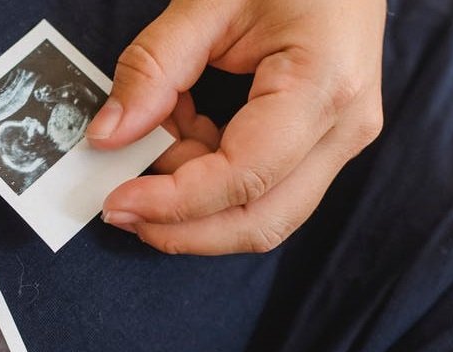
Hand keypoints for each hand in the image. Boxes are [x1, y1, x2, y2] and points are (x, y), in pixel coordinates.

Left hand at [88, 0, 385, 254]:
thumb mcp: (207, 0)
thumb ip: (152, 68)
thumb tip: (109, 135)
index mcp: (323, 86)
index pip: (242, 179)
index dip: (173, 203)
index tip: (117, 200)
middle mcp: (343, 127)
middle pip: (259, 222)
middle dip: (182, 228)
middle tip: (121, 207)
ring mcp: (338, 140)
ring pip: (259, 214)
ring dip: (193, 201)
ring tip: (153, 144)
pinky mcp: (320, 143)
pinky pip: (259, 188)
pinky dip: (207, 178)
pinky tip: (182, 136)